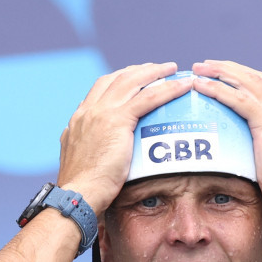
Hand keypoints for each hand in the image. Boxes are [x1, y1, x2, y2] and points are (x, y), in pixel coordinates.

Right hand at [56, 63, 189, 214]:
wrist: (79, 193)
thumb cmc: (82, 189)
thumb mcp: (80, 160)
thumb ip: (86, 146)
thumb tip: (90, 145)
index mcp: (79, 119)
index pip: (100, 88)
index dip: (120, 79)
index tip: (134, 78)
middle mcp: (88, 110)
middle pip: (116, 78)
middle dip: (139, 70)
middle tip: (157, 69)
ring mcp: (102, 113)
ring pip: (132, 81)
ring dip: (155, 72)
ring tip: (172, 70)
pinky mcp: (117, 121)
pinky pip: (148, 98)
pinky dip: (167, 89)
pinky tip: (182, 86)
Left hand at [189, 60, 261, 218]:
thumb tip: (257, 162)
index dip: (245, 77)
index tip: (226, 75)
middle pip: (257, 78)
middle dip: (230, 68)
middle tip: (206, 65)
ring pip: (247, 82)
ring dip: (221, 72)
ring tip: (198, 68)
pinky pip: (240, 100)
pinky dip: (218, 90)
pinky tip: (201, 86)